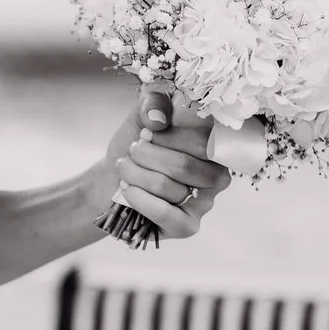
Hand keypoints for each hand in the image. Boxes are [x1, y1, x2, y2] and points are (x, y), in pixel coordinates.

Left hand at [96, 82, 231, 239]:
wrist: (111, 177)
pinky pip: (166, 214)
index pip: (203, 141)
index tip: (146, 132)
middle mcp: (217, 175)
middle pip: (183, 166)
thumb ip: (154, 103)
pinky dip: (140, 200)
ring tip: (124, 167)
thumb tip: (158, 118)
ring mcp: (204, 203)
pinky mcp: (188, 226)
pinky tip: (127, 188)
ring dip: (135, 173)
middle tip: (132, 150)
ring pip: (168, 187)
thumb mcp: (142, 115)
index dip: (168, 136)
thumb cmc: (136, 145)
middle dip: (146, 155)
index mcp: (215, 147)